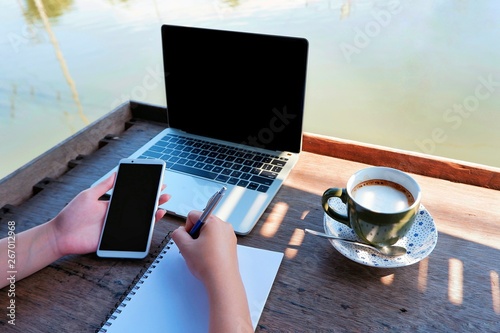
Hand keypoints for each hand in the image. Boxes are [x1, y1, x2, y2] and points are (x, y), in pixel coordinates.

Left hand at [51, 174, 169, 256]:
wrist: (60, 236)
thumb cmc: (70, 215)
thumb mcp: (87, 195)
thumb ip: (103, 186)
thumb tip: (116, 173)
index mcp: (111, 204)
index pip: (133, 196)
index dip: (145, 191)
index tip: (157, 183)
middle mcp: (116, 215)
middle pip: (140, 208)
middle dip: (154, 201)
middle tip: (165, 194)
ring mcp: (116, 227)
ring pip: (139, 221)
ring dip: (152, 215)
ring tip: (162, 208)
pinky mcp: (115, 239)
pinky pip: (133, 235)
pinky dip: (144, 230)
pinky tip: (151, 222)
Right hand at [172, 211, 252, 332]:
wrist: (222, 280)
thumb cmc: (208, 265)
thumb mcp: (185, 247)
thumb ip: (177, 234)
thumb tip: (179, 231)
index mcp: (213, 222)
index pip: (193, 215)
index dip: (187, 227)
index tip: (188, 239)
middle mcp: (224, 226)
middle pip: (202, 223)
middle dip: (195, 234)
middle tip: (194, 248)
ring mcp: (229, 235)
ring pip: (209, 232)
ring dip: (202, 240)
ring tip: (201, 254)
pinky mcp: (231, 244)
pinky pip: (217, 239)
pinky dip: (210, 245)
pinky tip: (208, 257)